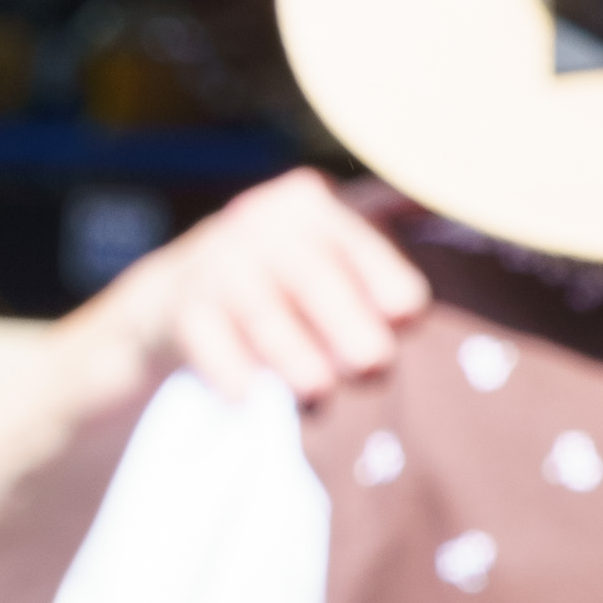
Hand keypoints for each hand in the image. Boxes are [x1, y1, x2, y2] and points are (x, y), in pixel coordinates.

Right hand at [94, 167, 428, 410]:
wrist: (174, 299)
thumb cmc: (279, 284)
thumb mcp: (324, 252)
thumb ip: (378, 258)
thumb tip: (428, 284)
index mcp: (307, 203)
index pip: (357, 243)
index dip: (387, 281)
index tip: (410, 318)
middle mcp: (259, 222)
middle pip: (313, 278)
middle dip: (348, 326)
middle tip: (374, 369)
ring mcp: (216, 263)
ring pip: (264, 316)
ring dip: (295, 359)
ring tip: (318, 395)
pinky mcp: (180, 307)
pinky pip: (211, 345)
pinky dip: (232, 375)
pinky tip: (250, 399)